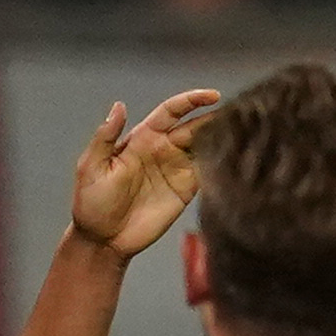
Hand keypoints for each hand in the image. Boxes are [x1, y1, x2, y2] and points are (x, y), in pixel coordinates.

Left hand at [70, 87, 222, 261]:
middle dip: (215, 118)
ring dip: (222, 138)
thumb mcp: (92, 167)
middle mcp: (163, 149)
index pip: (172, 111)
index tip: (212, 96)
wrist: (102, 240)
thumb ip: (105, 137)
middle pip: (194, 126)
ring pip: (204, 147)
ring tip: (244, 131)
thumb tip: (119, 106)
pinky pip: (206, 173)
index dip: (192, 100)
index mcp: (143, 138)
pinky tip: (234, 158)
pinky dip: (220, 164)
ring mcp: (176, 170)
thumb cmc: (91, 203)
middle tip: (239, 113)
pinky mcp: (184, 192)